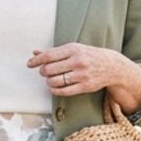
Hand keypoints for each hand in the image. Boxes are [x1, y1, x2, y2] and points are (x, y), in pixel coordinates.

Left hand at [26, 43, 140, 111]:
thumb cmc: (89, 56)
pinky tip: (54, 87)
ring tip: (50, 79)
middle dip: (43, 72)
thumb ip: (54, 52)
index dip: (36, 60)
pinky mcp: (84, 86)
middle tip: (44, 72)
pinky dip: (55, 90)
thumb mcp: (73, 49)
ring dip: (49, 82)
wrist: (111, 66)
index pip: (49, 55)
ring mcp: (81, 75)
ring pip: (55, 81)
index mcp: (73, 49)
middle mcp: (77, 61)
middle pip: (50, 69)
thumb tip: (35, 52)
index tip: (29, 64)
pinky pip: (63, 91)